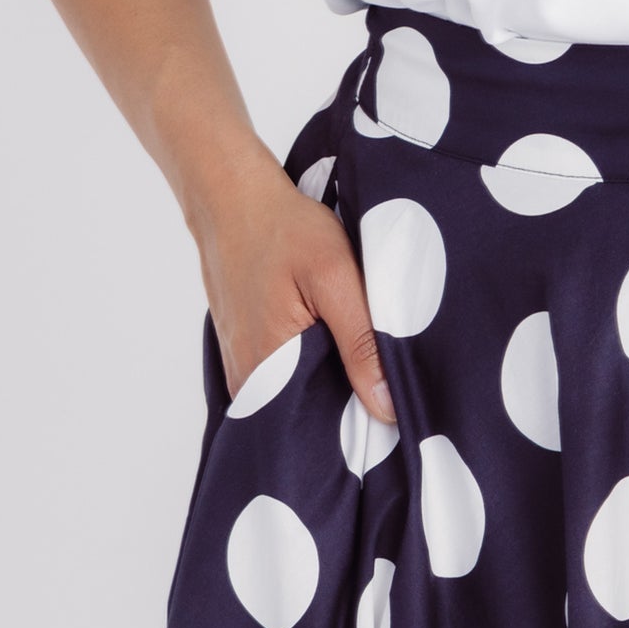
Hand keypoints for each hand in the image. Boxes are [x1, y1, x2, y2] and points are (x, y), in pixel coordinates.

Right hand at [192, 163, 396, 423]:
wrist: (233, 198)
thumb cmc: (283, 229)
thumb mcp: (335, 277)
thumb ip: (361, 343)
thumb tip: (387, 408)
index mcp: (268, 370)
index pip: (323, 429)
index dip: (361, 424)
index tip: (395, 415)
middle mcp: (247, 382)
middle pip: (310, 418)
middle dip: (348, 406)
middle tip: (384, 381)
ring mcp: (241, 368)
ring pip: (297, 399)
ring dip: (329, 385)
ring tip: (359, 360)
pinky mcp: (243, 352)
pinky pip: (282, 379)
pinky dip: (310, 368)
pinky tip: (330, 344)